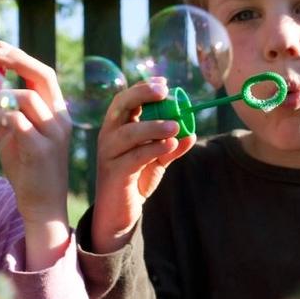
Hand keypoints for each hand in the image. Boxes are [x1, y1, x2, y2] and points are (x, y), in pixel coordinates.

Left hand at [0, 41, 71, 267]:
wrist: (43, 206)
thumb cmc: (29, 172)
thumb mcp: (17, 138)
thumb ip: (7, 115)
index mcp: (57, 113)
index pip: (44, 74)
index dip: (21, 57)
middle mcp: (60, 119)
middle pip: (42, 75)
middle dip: (16, 59)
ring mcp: (53, 134)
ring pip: (25, 97)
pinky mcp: (40, 149)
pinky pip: (16, 120)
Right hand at [90, 77, 195, 252]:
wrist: (119, 213)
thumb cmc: (135, 181)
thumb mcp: (157, 161)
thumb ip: (171, 147)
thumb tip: (191, 134)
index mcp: (117, 128)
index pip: (126, 99)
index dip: (143, 88)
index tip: (164, 84)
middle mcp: (108, 136)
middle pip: (121, 106)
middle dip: (142, 94)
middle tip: (165, 93)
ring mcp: (109, 154)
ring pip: (129, 132)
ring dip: (153, 126)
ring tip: (176, 126)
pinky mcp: (114, 172)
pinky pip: (135, 156)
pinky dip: (153, 148)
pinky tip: (170, 144)